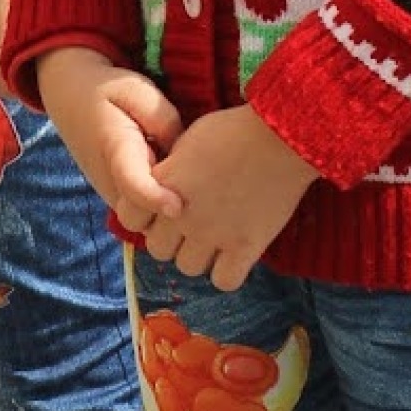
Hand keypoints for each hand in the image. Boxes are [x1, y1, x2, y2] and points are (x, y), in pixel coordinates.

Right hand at [39, 47, 184, 225]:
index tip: (178, 208)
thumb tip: (185, 157)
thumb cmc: (108, 91)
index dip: (154, 198)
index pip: (131, 183)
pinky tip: (173, 179)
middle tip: (196, 179)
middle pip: (144, 211)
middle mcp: (110, 179)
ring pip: (145, 217)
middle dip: (170, 205)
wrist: (70, 98)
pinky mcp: (117, 199)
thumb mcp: (137, 90)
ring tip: (186, 176)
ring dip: (166, 205)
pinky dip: (160, 203)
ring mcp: (111, 193)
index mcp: (115, 147)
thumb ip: (164, 122)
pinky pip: (144, 213)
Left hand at [138, 105, 317, 291]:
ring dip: (199, 255)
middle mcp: (181, 214)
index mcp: (163, 184)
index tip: (162, 208)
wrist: (281, 136)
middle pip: (158, 249)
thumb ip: (170, 169)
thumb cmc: (235, 129)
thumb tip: (165, 187)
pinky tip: (237, 253)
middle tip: (194, 223)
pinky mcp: (245, 246)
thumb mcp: (188, 140)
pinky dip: (228, 272)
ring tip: (217, 236)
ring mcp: (213, 234)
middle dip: (172, 238)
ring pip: (188, 267)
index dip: (144, 215)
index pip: (129, 219)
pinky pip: (224, 281)